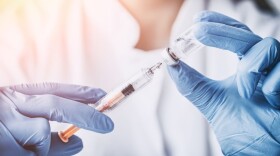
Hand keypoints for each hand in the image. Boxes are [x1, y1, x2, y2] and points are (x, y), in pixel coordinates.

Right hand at [0, 83, 113, 155]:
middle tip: (107, 124)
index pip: (54, 89)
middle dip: (85, 114)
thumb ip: (49, 135)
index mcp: (14, 95)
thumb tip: (79, 142)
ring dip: (44, 146)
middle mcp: (8, 105)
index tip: (102, 96)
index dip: (80, 92)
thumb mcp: (16, 123)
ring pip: (41, 135)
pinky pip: (30, 155)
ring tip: (25, 148)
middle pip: (55, 105)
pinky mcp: (0, 146)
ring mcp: (1, 124)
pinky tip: (19, 150)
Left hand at [168, 11, 279, 154]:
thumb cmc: (243, 129)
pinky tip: (266, 99)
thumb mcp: (212, 102)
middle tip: (199, 32)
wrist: (261, 154)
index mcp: (247, 67)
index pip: (234, 36)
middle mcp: (264, 66)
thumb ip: (192, 83)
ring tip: (243, 90)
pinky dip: (271, 84)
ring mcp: (279, 73)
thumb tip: (170, 63)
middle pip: (246, 36)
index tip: (198, 21)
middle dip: (222, 32)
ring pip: (267, 47)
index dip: (219, 24)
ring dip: (249, 68)